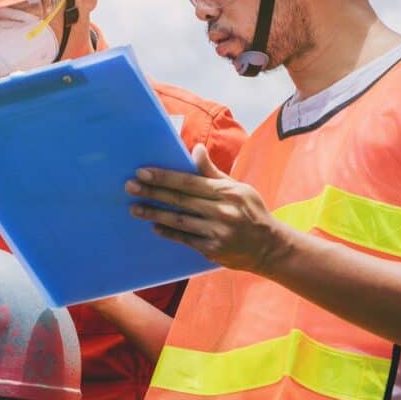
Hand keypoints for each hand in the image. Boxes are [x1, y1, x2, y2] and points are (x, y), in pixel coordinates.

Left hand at [126, 144, 290, 273]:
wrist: (271, 247)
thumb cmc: (251, 211)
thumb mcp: (238, 188)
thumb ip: (212, 172)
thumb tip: (195, 149)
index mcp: (227, 192)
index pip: (188, 182)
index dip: (163, 177)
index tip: (142, 172)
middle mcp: (222, 211)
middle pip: (180, 200)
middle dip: (152, 193)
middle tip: (130, 187)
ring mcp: (217, 232)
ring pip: (179, 221)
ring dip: (154, 214)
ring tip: (134, 208)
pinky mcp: (213, 250)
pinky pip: (185, 239)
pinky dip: (169, 233)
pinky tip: (155, 227)